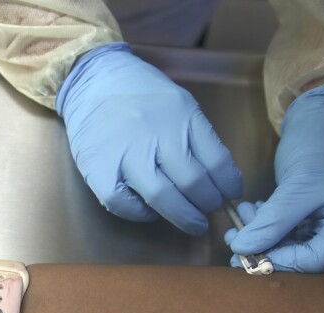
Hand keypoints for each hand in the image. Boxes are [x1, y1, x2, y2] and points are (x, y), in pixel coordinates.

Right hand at [56, 42, 241, 234]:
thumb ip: (198, 137)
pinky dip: (140, 213)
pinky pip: (123, 203)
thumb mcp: (179, 103)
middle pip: (192, 182)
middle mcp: (155, 133)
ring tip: (191, 221)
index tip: (230, 194)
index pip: (216, 160)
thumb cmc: (140, 93)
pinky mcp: (98, 168)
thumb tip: (220, 179)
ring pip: (161, 197)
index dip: (228, 184)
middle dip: (208, 204)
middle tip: (209, 210)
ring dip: (183, 216)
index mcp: (181, 114)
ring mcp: (125, 152)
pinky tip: (149, 209)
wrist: (93, 79)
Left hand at [226, 85, 323, 272]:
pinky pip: (294, 239)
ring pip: (296, 251)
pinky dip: (271, 229)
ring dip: (265, 238)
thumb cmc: (322, 145)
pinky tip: (252, 214)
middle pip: (308, 259)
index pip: (319, 259)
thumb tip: (242, 249)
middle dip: (268, 248)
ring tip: (241, 218)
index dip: (280, 260)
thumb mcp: (298, 183)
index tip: (245, 252)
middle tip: (235, 238)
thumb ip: (273, 220)